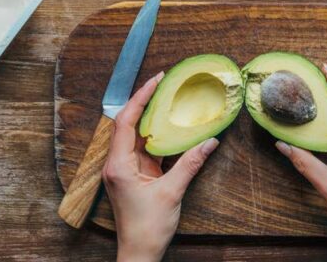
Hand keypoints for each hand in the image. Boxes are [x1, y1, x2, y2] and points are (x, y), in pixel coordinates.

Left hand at [102, 72, 219, 261]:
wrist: (139, 253)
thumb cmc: (147, 229)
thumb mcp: (172, 192)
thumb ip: (190, 164)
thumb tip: (209, 141)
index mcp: (118, 165)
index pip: (125, 121)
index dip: (140, 98)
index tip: (156, 80)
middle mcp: (117, 164)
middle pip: (127, 124)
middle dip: (144, 102)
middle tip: (163, 83)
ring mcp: (125, 170)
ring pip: (136, 136)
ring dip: (151, 118)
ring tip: (168, 99)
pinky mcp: (133, 176)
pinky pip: (144, 150)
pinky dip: (157, 137)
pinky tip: (171, 128)